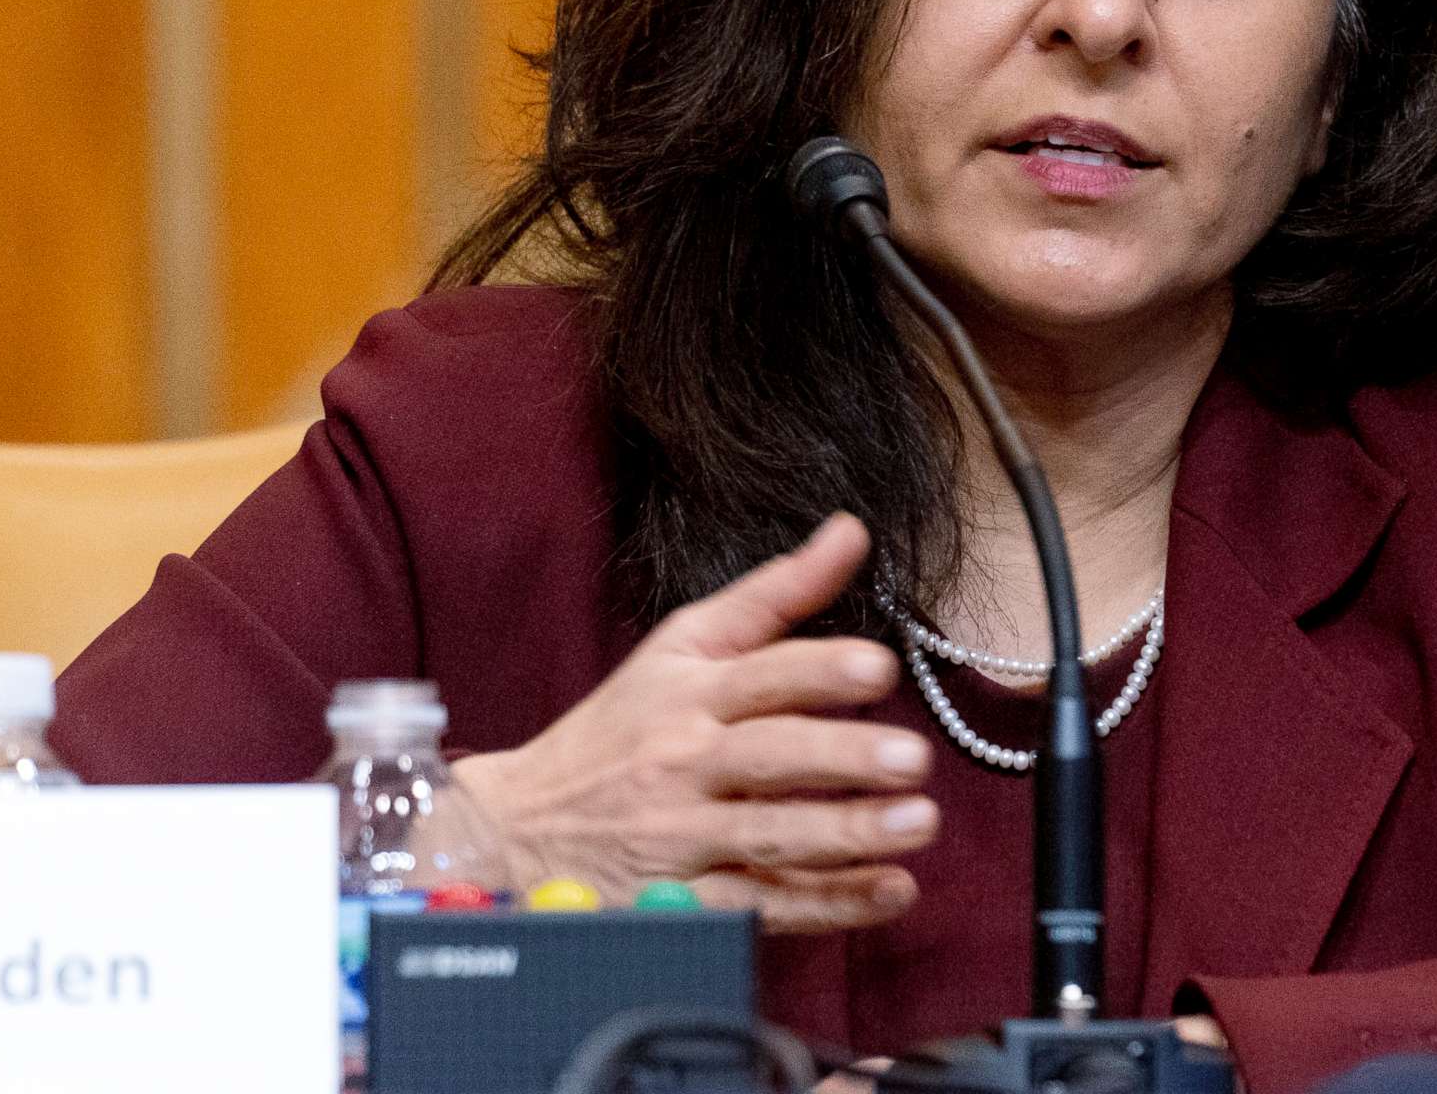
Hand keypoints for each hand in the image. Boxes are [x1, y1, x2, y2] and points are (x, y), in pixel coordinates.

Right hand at [454, 512, 937, 930]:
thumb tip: (853, 530)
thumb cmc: (618, 730)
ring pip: (772, 836)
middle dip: (842, 757)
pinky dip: (829, 904)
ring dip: (849, 833)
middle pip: (770, 758)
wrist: (516, 828)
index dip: (819, 670)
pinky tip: (890, 890)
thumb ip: (774, 593)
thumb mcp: (681, 647)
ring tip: (919, 821)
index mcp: (688, 692)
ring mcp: (683, 838)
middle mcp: (685, 762)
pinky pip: (764, 906)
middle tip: (911, 757)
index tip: (877, 668)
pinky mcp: (684, 905)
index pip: (760, 675)